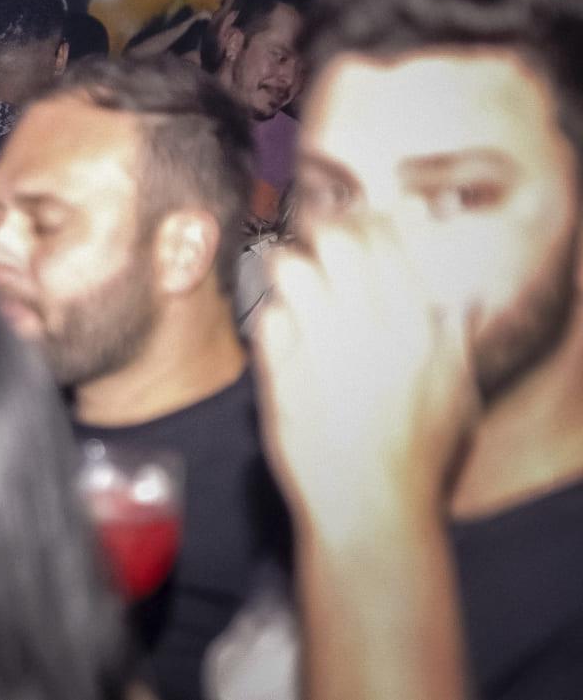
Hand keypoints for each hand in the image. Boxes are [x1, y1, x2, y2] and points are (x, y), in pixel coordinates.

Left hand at [253, 217, 479, 530]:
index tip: (358, 227)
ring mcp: (319, 347)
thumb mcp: (457, 396)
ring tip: (294, 278)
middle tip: (318, 240)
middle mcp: (367, 328)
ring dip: (291, 265)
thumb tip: (463, 301)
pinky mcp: (279, 372)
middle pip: (334, 240)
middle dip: (323, 231)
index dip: (367, 224)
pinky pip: (268, 317)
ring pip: (291, 267)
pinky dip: (275, 316)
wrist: (369, 508)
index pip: (385, 241)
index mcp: (415, 326)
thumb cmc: (419, 458)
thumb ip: (455, 340)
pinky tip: (285, 330)